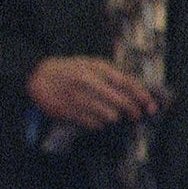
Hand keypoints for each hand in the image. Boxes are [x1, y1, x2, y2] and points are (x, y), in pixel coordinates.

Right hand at [26, 56, 164, 129]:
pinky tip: (95, 118)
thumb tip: (136, 90)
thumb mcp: (90, 64)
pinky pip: (94, 124)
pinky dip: (99, 124)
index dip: (141, 95)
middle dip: (133, 111)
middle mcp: (87, 83)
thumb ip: (111, 74)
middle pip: (120, 102)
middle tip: (136, 115)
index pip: (126, 83)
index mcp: (95, 68)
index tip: (151, 104)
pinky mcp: (68, 113)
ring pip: (109, 116)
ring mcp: (77, 99)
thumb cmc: (68, 70)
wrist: (37, 78)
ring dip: (114, 118)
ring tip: (110, 114)